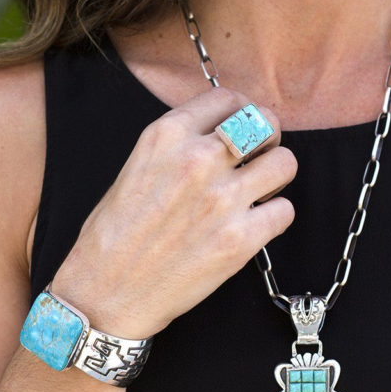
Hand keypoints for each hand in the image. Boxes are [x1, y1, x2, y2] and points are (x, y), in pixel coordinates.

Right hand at [50, 86, 296, 338]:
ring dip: (275, 176)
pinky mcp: (240, 239)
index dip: (241, 112)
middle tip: (257, 158)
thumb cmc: (112, 235)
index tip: (240, 128)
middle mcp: (197, 160)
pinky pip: (284, 210)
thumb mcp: (136, 167)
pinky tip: (251, 226)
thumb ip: (178, 146)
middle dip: (267, 138)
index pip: (227, 98)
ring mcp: (222, 199)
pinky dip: (273, 217)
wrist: (105, 292)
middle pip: (264, 124)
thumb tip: (218, 136)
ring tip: (257, 191)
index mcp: (166, 136)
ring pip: (285, 163)